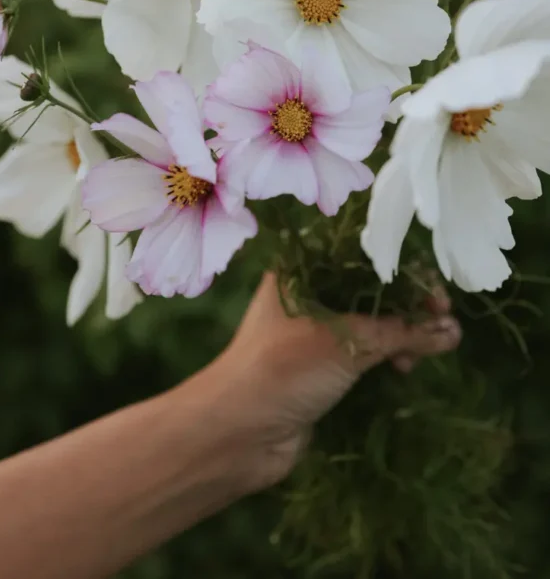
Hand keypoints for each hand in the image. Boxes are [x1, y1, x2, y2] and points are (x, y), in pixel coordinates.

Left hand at [206, 272, 460, 491]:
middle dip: (408, 305)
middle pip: (371, 289)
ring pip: (372, 323)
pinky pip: (365, 353)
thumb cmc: (282, 369)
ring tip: (426, 352)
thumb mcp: (345, 342)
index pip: (363, 256)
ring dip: (402, 334)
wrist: (236, 433)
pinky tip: (407, 367)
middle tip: (442, 321)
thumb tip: (453, 330)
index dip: (403, 270)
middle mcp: (308, 295)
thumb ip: (401, 332)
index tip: (437, 292)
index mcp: (301, 271)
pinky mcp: (322, 368)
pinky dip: (388, 356)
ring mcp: (315, 333)